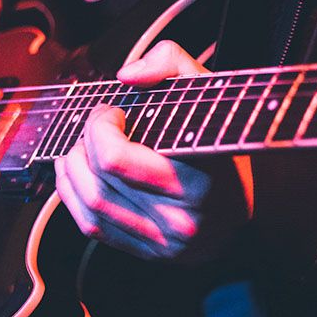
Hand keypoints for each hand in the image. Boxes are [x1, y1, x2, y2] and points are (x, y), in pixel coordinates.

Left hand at [53, 41, 254, 263]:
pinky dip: (73, 196)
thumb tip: (126, 75)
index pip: (117, 160)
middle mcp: (181, 217)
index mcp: (199, 178)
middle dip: (84, 144)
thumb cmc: (223, 143)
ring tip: (83, 147)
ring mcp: (164, 241)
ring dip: (73, 169)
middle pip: (99, 181)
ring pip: (90, 205)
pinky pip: (92, 227)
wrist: (243, 203)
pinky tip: (78, 173)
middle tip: (96, 126)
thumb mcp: (209, 91)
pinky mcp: (149, 252)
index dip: (100, 128)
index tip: (111, 112)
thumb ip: (171, 63)